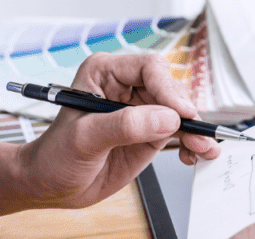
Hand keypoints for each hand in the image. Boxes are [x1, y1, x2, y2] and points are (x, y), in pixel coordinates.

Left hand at [12, 53, 220, 210]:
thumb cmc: (55, 156)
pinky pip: (182, 131)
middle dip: (187, 113)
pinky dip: (193, 143)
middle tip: (196, 135)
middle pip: (172, 90)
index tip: (181, 113)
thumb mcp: (84, 139)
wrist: (51, 185)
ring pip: (182, 112)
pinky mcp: (153, 131)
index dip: (168, 89)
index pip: (149, 68)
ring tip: (204, 148)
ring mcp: (143, 109)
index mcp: (106, 73)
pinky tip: (195, 155)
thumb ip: (124, 126)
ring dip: (197, 131)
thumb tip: (168, 119)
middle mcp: (128, 86)